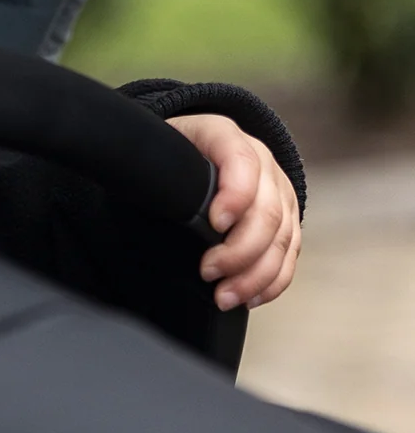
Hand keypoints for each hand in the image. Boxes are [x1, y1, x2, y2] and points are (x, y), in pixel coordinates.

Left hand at [169, 114, 301, 309]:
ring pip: (282, 238)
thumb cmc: (170, 150)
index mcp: (225, 135)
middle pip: (267, 211)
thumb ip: (153, 164)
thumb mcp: (157, 145)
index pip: (241, 161)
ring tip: (224, 296)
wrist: (195, 145)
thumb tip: (142, 197)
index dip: (235, 195)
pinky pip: (290, 254)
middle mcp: (262, 162)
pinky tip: (250, 296)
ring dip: (255, 274)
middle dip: (240, 250)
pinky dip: (272, 280)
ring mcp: (279, 191)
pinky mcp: (287, 218)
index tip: (214, 224)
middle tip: (208, 272)